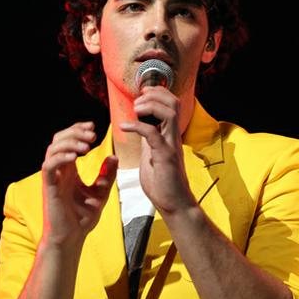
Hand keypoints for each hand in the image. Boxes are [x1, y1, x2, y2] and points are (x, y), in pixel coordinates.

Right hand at [41, 121, 117, 245]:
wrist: (72, 239)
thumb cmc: (82, 219)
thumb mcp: (100, 193)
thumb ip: (106, 175)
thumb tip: (114, 157)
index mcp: (69, 170)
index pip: (68, 142)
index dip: (78, 131)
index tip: (93, 128)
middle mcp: (59, 171)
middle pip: (58, 140)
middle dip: (74, 133)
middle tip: (92, 135)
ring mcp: (53, 178)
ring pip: (52, 150)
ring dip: (69, 143)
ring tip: (86, 146)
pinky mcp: (50, 187)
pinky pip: (49, 167)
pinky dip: (60, 158)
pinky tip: (75, 158)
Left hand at [119, 86, 195, 213]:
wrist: (174, 205)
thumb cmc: (162, 182)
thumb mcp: (151, 154)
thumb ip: (148, 140)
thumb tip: (139, 127)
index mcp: (169, 135)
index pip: (171, 104)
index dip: (157, 93)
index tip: (142, 93)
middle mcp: (173, 137)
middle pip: (174, 102)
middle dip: (155, 94)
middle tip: (138, 100)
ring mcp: (171, 145)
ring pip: (170, 113)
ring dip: (150, 105)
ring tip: (135, 109)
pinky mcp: (165, 157)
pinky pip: (153, 134)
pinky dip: (137, 126)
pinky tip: (123, 127)